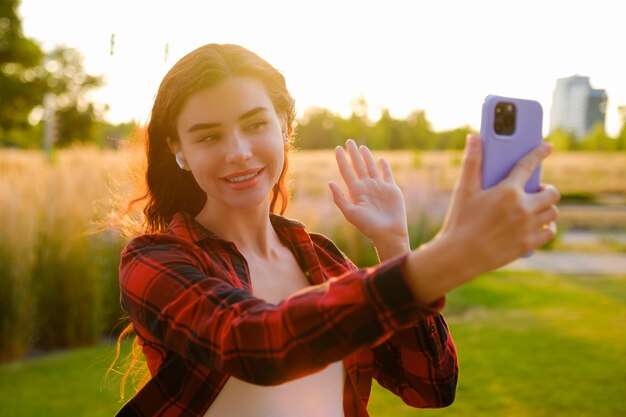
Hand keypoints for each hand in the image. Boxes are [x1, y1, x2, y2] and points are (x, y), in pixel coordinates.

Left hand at [329, 139, 409, 259]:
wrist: (388, 233)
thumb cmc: (368, 226)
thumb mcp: (350, 213)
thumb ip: (340, 198)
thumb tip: (330, 182)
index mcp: (356, 192)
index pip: (346, 171)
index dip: (342, 160)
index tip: (337, 148)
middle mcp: (366, 187)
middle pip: (358, 166)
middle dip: (353, 154)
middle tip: (349, 141)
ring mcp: (379, 187)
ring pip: (371, 167)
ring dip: (366, 157)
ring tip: (361, 147)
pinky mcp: (391, 189)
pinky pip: (387, 174)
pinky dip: (384, 167)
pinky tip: (381, 160)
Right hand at [401, 134, 559, 305]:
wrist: (459, 256)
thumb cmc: (459, 220)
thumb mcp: (464, 190)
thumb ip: (472, 161)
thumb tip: (474, 137)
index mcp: (507, 191)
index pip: (528, 165)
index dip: (539, 153)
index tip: (547, 147)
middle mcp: (522, 208)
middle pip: (551, 192)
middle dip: (546, 189)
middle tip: (537, 190)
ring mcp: (527, 227)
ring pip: (552, 211)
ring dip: (547, 207)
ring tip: (537, 207)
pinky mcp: (528, 244)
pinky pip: (549, 231)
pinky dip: (547, 226)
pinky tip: (540, 224)